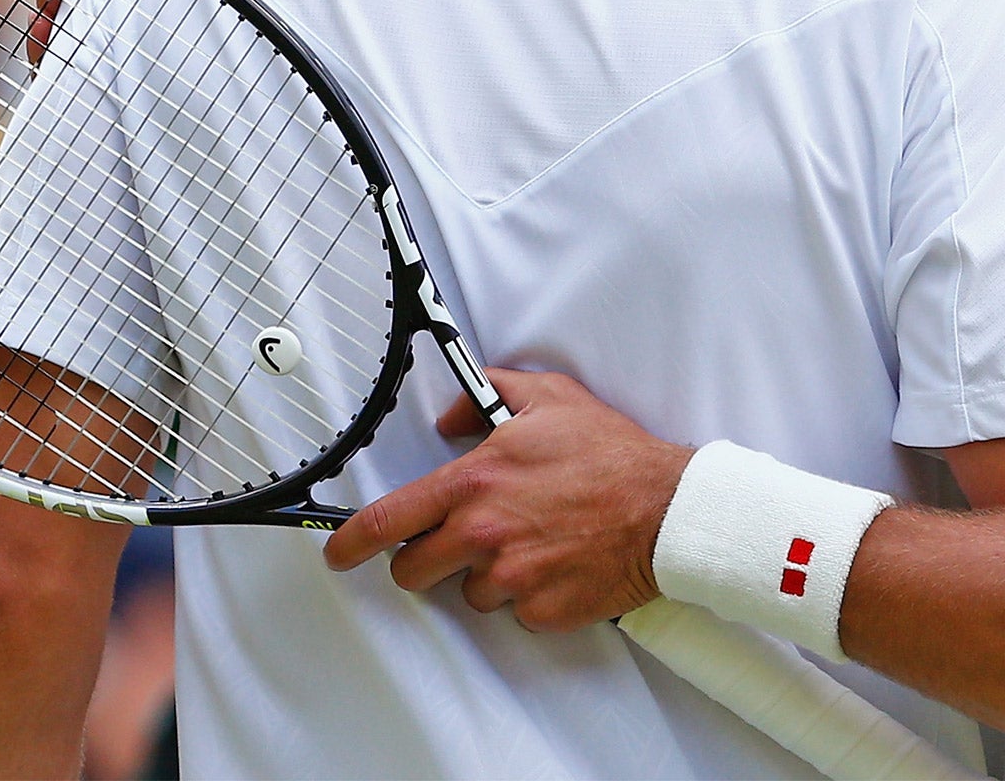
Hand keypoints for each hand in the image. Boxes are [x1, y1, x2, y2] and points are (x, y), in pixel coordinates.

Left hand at [323, 368, 691, 631]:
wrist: (666, 510)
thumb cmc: (611, 454)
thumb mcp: (549, 398)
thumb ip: (488, 394)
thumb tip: (453, 416)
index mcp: (474, 485)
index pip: (387, 522)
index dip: (350, 542)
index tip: (337, 553)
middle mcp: (483, 536)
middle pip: (414, 571)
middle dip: (426, 560)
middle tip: (461, 542)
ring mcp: (511, 579)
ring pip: (470, 592)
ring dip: (490, 574)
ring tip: (534, 542)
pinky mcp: (540, 611)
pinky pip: (516, 611)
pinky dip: (531, 593)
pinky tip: (559, 563)